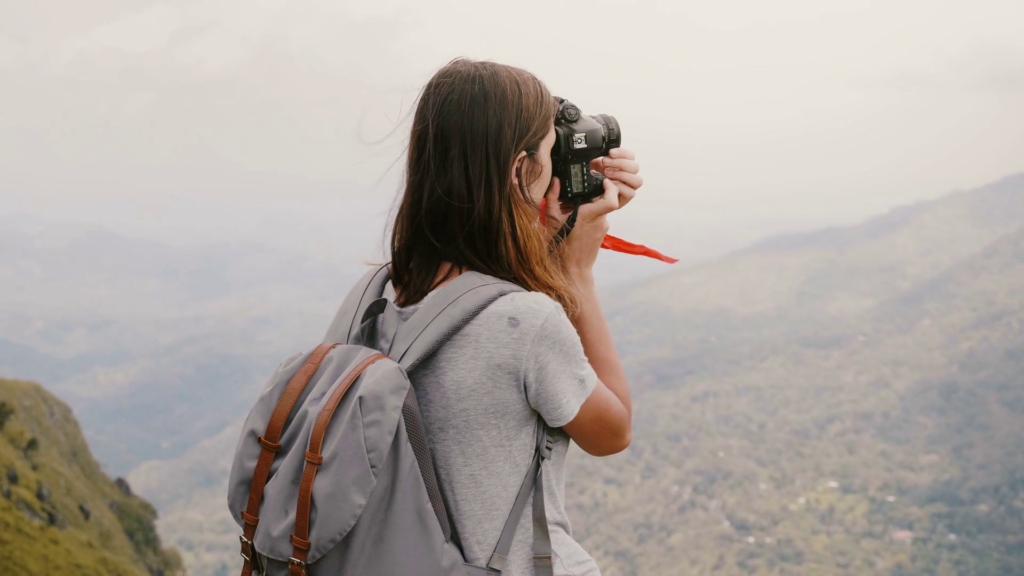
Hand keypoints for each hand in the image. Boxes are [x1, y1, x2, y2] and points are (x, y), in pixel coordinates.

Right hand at [541, 148, 641, 278]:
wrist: (572, 269)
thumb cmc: (561, 247)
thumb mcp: (553, 220)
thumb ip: (553, 198)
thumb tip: (555, 181)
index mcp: (590, 216)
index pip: (611, 200)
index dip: (610, 187)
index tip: (602, 180)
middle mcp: (600, 221)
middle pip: (602, 199)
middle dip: (589, 194)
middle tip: (574, 194)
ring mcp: (603, 227)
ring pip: (599, 208)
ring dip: (587, 205)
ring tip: (570, 209)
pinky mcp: (602, 232)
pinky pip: (598, 217)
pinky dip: (588, 214)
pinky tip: (575, 219)